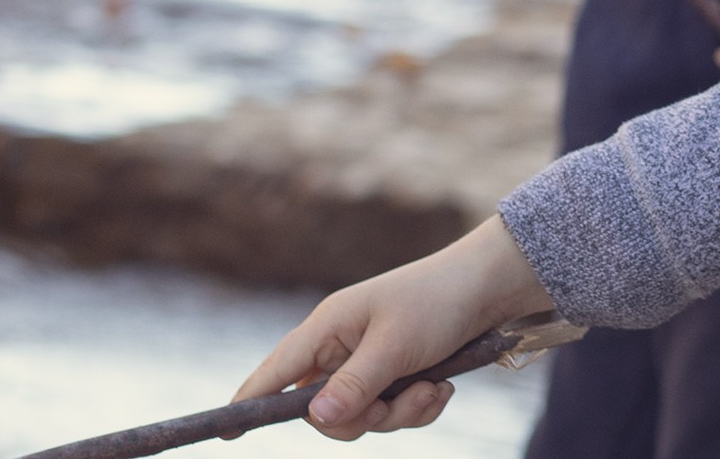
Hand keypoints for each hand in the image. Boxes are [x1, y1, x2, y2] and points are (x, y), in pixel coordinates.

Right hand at [234, 217, 554, 439]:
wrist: (493, 287)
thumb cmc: (440, 302)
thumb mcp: (396, 345)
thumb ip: (355, 384)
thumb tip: (313, 418)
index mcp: (329, 328)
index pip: (275, 371)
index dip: (250, 402)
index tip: (226, 432)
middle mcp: (343, 347)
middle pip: (324, 411)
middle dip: (363, 417)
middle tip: (397, 401)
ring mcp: (370, 362)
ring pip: (363, 417)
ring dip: (400, 412)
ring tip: (432, 388)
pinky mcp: (398, 374)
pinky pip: (394, 413)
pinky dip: (419, 407)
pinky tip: (442, 388)